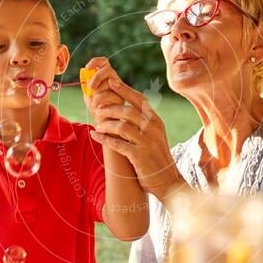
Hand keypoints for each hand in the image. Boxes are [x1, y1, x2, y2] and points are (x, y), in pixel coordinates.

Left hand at [84, 57, 124, 118]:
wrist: (104, 126)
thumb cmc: (97, 110)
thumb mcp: (89, 95)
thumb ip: (87, 84)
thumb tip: (84, 72)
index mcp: (108, 78)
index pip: (104, 63)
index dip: (95, 62)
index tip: (87, 67)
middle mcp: (116, 82)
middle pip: (108, 70)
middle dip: (96, 78)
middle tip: (90, 88)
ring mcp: (121, 91)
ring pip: (107, 83)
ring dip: (96, 93)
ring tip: (94, 104)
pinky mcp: (122, 100)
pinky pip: (108, 94)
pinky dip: (98, 101)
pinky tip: (98, 109)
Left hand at [89, 79, 183, 199]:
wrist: (167, 180)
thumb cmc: (156, 157)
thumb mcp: (155, 136)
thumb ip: (144, 123)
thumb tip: (126, 110)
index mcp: (156, 121)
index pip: (139, 100)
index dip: (124, 90)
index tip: (111, 82)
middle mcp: (153, 129)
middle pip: (127, 111)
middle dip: (109, 108)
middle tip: (97, 109)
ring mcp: (146, 142)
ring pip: (121, 126)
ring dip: (106, 124)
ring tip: (97, 125)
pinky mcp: (139, 155)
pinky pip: (117, 144)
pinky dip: (104, 139)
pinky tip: (95, 135)